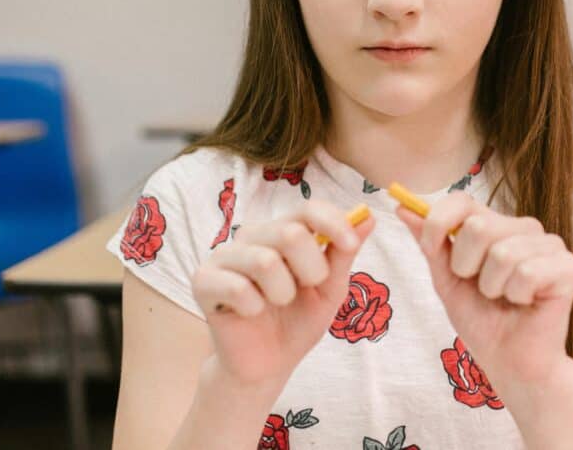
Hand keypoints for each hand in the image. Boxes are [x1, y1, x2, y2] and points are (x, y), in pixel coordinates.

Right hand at [191, 200, 375, 387]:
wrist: (267, 365)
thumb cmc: (298, 320)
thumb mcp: (330, 288)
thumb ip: (344, 253)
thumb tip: (368, 216)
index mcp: (283, 230)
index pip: (309, 208)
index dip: (334, 223)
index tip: (351, 245)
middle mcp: (252, 235)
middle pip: (290, 232)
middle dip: (311, 268)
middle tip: (308, 289)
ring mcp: (224, 256)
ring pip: (265, 261)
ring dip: (283, 293)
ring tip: (277, 303)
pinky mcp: (203, 281)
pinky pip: (238, 287)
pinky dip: (256, 307)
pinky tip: (252, 313)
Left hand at [395, 192, 572, 390]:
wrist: (510, 362)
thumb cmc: (482, 320)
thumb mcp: (447, 280)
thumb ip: (430, 243)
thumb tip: (402, 207)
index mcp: (495, 225)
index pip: (462, 200)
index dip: (438, 222)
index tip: (429, 249)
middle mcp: (523, 228)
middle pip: (478, 226)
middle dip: (465, 266)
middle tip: (481, 289)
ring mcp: (549, 244)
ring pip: (502, 252)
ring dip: (492, 287)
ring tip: (503, 298)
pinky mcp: (567, 266)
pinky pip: (526, 272)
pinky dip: (516, 296)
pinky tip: (524, 303)